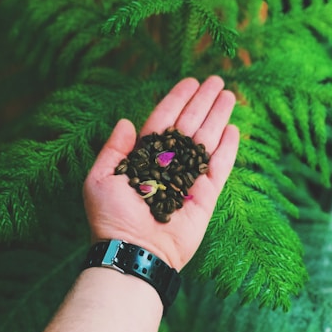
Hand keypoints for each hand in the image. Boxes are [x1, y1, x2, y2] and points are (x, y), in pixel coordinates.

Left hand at [83, 76, 239, 270]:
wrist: (133, 252)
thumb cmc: (111, 218)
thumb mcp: (100, 178)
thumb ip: (114, 149)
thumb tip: (126, 121)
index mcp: (144, 157)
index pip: (163, 120)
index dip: (177, 100)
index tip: (190, 82)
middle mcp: (168, 164)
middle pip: (188, 125)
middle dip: (202, 101)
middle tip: (216, 80)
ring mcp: (188, 179)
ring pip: (206, 140)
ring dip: (217, 117)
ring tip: (228, 95)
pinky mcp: (205, 196)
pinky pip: (219, 167)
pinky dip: (227, 148)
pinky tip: (232, 128)